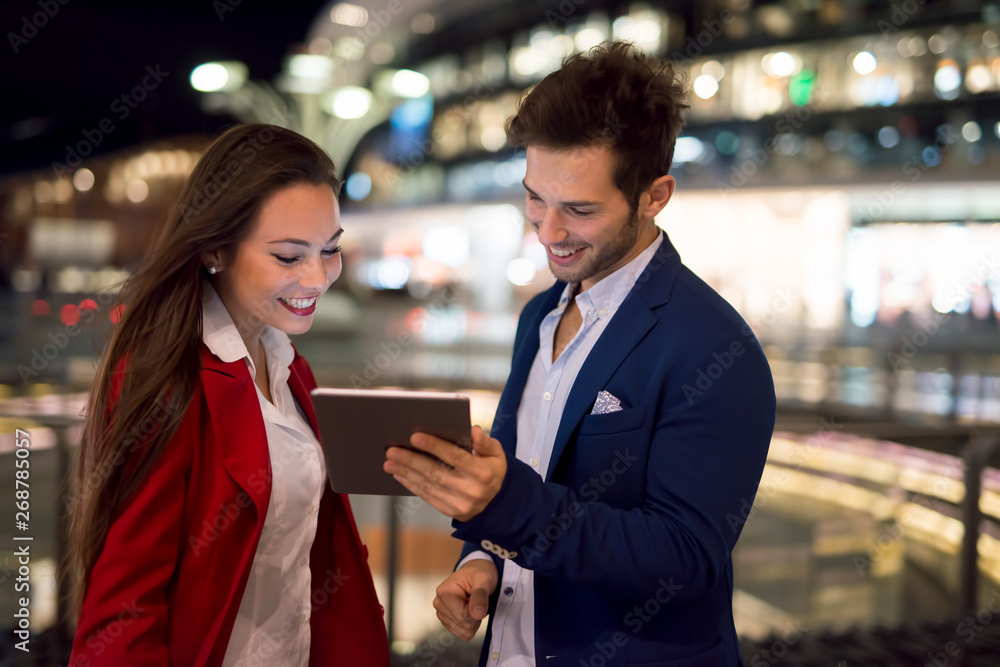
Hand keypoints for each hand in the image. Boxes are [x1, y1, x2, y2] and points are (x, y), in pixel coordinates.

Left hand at [383, 425, 505, 521]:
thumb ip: (485, 442)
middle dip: (411, 460)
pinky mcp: (449, 510)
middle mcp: (470, 489)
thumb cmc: (492, 470)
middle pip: (436, 472)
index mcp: (482, 472)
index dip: (434, 446)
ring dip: (406, 473)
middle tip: (392, 450)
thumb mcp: (497, 454)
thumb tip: (473, 430)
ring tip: (389, 462)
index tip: (414, 436)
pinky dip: (411, 484)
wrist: (497, 503)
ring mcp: (459, 503)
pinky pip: (426, 496)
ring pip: (427, 485)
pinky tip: (399, 474)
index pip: (455, 457)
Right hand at [433, 559, 497, 640]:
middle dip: (475, 616)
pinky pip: (462, 634)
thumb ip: (480, 596)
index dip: (476, 611)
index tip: (479, 597)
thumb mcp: (484, 579)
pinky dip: (471, 625)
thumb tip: (477, 614)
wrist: (475, 573)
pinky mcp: (446, 621)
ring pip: (463, 632)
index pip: (462, 615)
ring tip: (473, 604)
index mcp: (444, 591)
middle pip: (462, 625)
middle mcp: (439, 603)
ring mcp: (441, 613)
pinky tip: (470, 611)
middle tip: (477, 600)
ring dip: (474, 621)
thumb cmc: (479, 574)